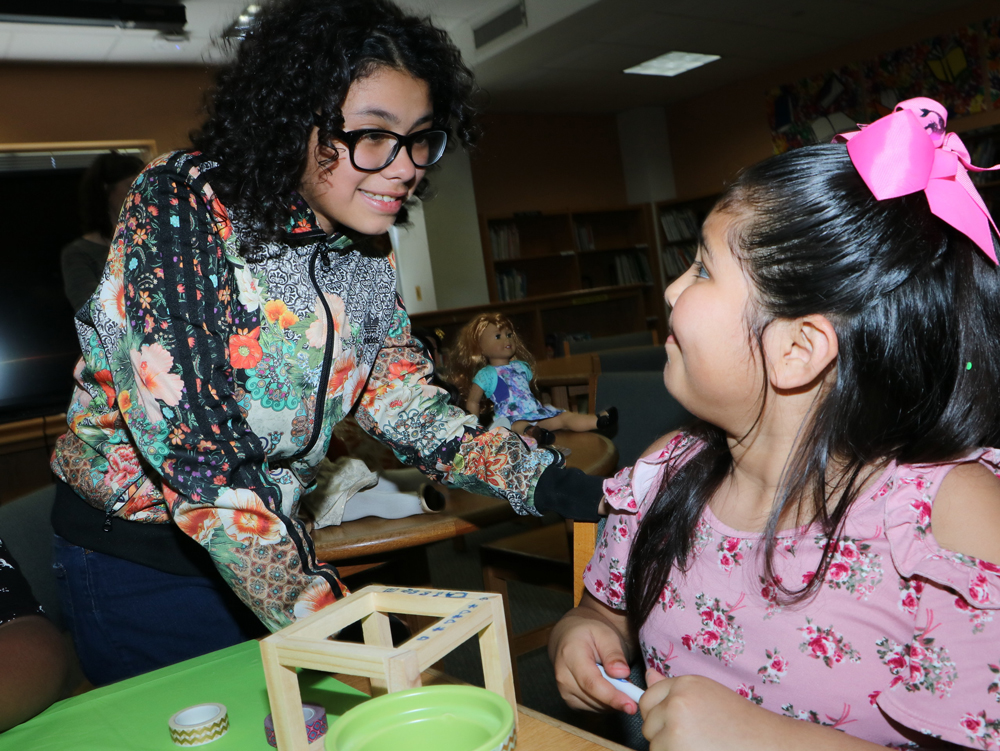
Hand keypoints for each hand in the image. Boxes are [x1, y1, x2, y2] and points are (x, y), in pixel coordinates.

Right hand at [549, 611, 638, 714]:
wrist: (570, 637)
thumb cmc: (589, 634)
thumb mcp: (605, 635)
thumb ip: (614, 654)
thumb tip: (622, 673)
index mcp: (570, 655)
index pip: (591, 683)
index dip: (612, 696)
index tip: (631, 705)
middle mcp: (563, 676)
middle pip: (594, 698)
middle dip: (618, 698)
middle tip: (632, 687)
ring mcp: (564, 690)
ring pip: (596, 706)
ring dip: (612, 699)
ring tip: (617, 680)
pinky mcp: (569, 700)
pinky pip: (593, 708)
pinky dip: (605, 703)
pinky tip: (608, 686)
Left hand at [640, 670, 777, 750]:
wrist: (768, 745)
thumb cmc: (742, 725)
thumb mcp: (708, 696)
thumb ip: (676, 691)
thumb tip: (647, 675)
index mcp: (685, 685)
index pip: (648, 698)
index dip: (657, 715)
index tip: (674, 724)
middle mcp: (677, 702)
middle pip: (648, 724)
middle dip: (664, 735)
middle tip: (695, 739)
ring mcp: (675, 727)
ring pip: (654, 745)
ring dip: (671, 750)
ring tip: (701, 747)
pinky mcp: (676, 749)